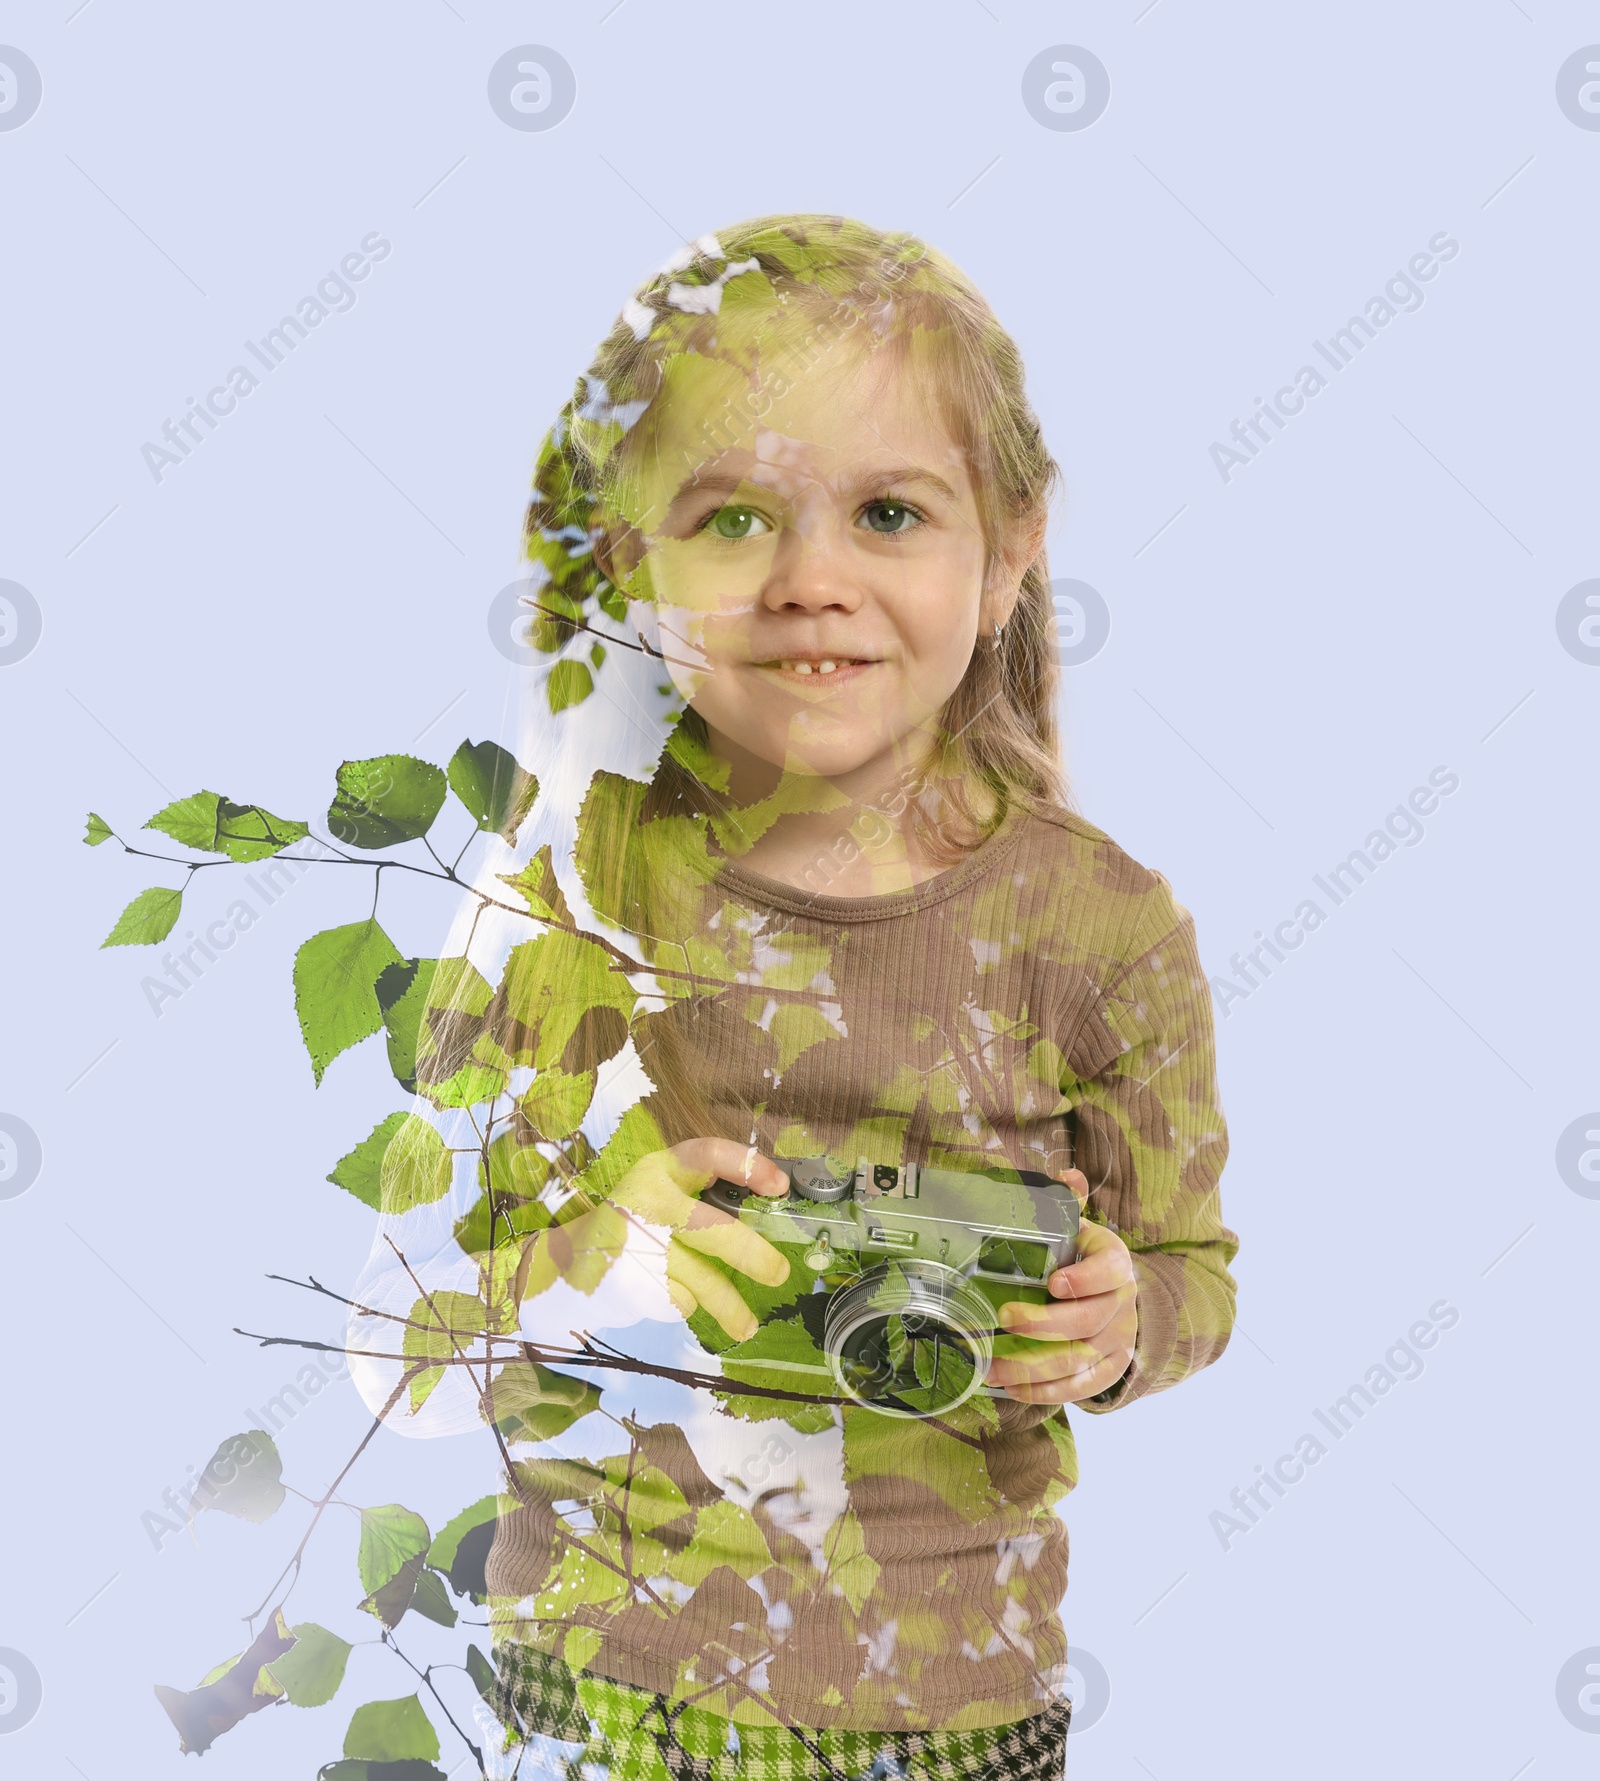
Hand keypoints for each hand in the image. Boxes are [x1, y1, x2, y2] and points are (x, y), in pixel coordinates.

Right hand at [534, 1138, 791, 1341]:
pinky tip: (673, 1296)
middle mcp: (647, 1201)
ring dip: (732, 1307)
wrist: (567, 1265)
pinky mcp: (631, 1282)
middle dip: (753, 1256)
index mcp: (659, 1170)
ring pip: (703, 1280)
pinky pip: (680, 1299)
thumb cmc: (634, 1228)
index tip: (780, 1186)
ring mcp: (637, 1244)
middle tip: (779, 1272)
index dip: (748, 1166)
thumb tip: (772, 1219)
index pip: (707, 1154)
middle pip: (714, 1230)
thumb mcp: (659, 1197)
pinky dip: (687, 1303)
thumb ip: (702, 1199)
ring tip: (748, 1326)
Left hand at [985, 1170, 1138, 1404]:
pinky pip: (1082, 1387)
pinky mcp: (1110, 1367)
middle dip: (1043, 1324)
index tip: (1053, 1282)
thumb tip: (1066, 1174)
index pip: (1108, 1270)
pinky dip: (1048, 1392)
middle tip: (1003, 1319)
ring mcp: (1118, 1339)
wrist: (1119, 1295)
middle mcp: (1122, 1303)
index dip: (1084, 1279)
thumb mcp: (1080, 1227)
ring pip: (1079, 1359)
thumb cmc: (1083, 1257)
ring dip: (1033, 1366)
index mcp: (1114, 1262)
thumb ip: (1070, 1202)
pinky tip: (1014, 1388)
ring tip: (993, 1365)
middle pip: (1087, 1320)